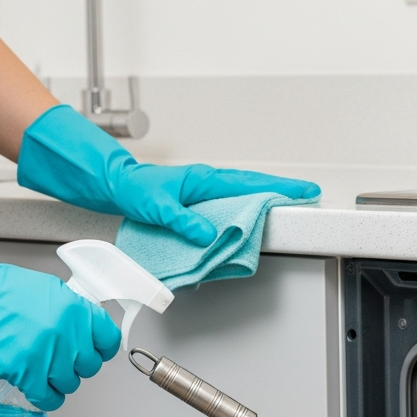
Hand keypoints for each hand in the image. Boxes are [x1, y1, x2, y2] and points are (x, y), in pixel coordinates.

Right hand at [0, 169, 119, 410]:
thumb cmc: (1, 289)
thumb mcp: (51, 291)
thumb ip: (75, 313)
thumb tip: (87, 329)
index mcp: (78, 312)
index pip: (109, 341)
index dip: (101, 349)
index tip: (93, 351)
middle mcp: (68, 335)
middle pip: (90, 367)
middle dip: (77, 365)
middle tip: (61, 358)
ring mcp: (48, 357)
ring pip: (70, 384)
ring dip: (58, 380)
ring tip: (43, 369)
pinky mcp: (25, 374)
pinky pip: (48, 399)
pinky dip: (45, 397)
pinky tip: (36, 387)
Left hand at [17, 105, 319, 244]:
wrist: (111, 185)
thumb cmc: (132, 187)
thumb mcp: (155, 205)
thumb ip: (181, 220)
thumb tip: (206, 234)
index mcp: (204, 180)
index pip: (251, 183)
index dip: (280, 188)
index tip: (305, 191)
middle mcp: (208, 187)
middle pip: (253, 191)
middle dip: (280, 196)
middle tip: (305, 200)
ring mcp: (204, 197)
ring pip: (241, 204)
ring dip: (260, 212)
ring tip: (281, 220)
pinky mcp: (198, 209)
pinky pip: (226, 215)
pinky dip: (239, 224)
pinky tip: (242, 236)